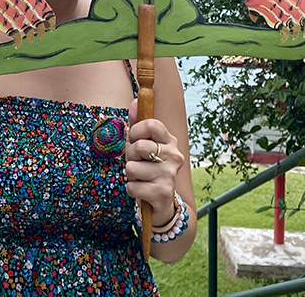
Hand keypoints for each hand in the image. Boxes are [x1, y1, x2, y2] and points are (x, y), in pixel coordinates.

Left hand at [125, 98, 183, 227]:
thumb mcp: (143, 143)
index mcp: (170, 141)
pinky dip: (132, 190)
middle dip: (130, 155)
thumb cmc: (149, 167)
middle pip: (139, 146)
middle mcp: (174, 156)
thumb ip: (137, 123)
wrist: (162, 202)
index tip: (134, 139)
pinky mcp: (163, 193)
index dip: (136, 131)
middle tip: (137, 162)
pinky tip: (142, 190)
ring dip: (130, 175)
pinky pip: (132, 187)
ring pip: (132, 168)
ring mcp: (170, 175)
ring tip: (141, 177)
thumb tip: (135, 101)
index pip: (151, 124)